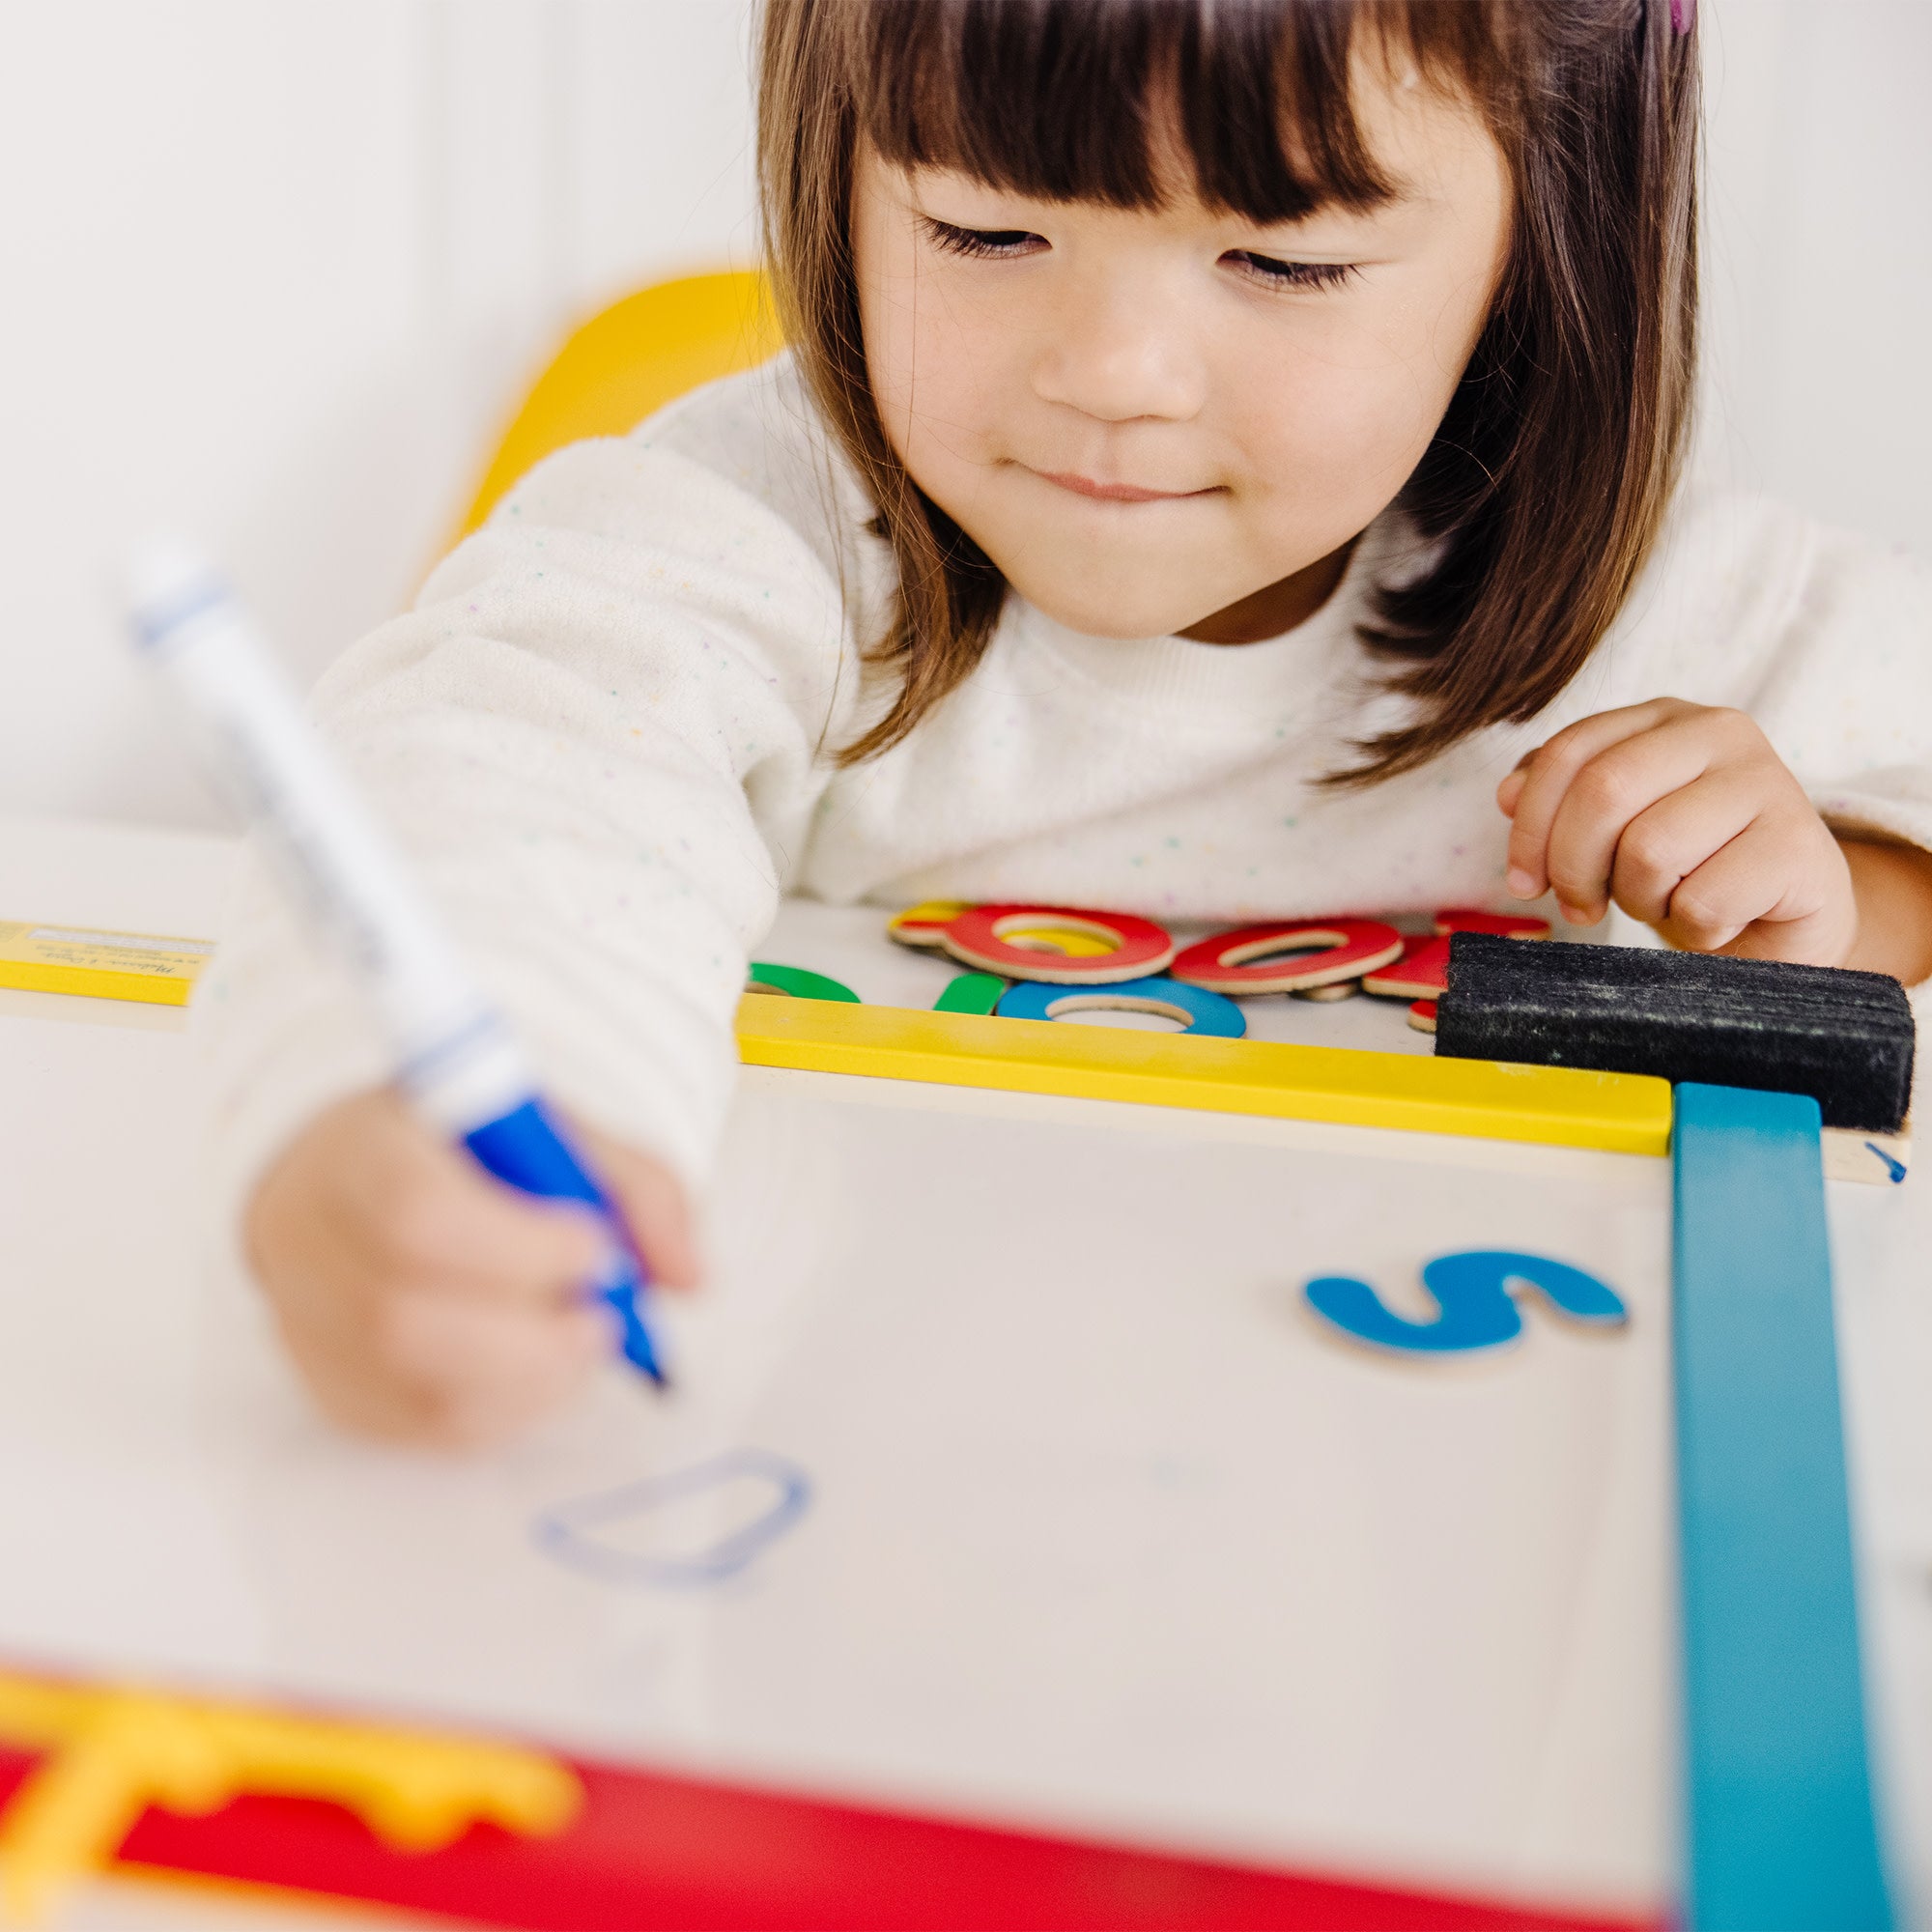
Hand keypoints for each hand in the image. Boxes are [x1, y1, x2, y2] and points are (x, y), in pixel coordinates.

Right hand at [245, 1088, 699, 1447]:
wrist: (359, 1176)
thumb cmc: (461, 1150)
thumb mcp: (549, 1130)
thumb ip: (636, 1188)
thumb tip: (687, 1276)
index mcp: (358, 1146)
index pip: (415, 1214)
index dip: (517, 1248)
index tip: (595, 1249)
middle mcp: (306, 1237)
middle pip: (402, 1319)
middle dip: (529, 1336)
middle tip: (602, 1324)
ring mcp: (304, 1321)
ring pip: (411, 1386)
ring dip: (526, 1381)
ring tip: (581, 1345)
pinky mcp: (327, 1386)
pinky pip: (415, 1428)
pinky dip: (501, 1413)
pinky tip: (541, 1377)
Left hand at [1496, 699, 1855, 964]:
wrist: (1783, 922)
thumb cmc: (1688, 870)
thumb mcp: (1614, 830)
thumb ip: (1561, 800)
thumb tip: (1507, 794)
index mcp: (1666, 718)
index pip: (1568, 752)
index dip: (1530, 825)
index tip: (1525, 881)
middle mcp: (1722, 733)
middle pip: (1603, 792)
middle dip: (1574, 866)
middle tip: (1583, 906)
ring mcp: (1770, 783)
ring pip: (1650, 849)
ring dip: (1640, 899)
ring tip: (1665, 902)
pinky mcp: (1800, 846)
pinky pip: (1703, 899)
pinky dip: (1693, 928)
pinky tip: (1715, 921)